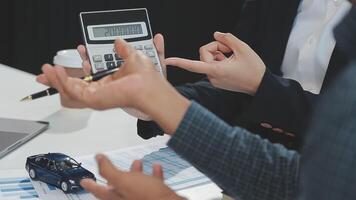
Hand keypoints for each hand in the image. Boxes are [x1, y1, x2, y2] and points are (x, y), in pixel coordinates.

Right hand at [40, 38, 189, 133]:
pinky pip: (73, 91)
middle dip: (59, 79)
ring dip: (57, 79)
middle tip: (48, 71)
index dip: (73, 73)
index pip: (85, 80)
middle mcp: (101, 92)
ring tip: (47, 69)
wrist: (149, 86)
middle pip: (74, 87)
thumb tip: (119, 42)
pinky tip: (57, 72)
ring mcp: (96, 97)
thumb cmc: (145, 77)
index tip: (64, 66)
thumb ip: (123, 50)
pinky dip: (63, 81)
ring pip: (70, 90)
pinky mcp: (93, 99)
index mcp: (108, 84)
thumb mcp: (132, 57)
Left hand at [80, 155, 184, 199]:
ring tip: (138, 162)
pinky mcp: (154, 198)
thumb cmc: (147, 197)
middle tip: (112, 168)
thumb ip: (108, 170)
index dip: (90, 184)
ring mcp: (141, 199)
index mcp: (115, 198)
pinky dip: (153, 176)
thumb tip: (97, 158)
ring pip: (135, 185)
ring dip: (136, 173)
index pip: (98, 190)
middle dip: (115, 176)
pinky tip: (156, 168)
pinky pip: (151, 186)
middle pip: (116, 188)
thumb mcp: (123, 180)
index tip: (83, 181)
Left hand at [166, 32, 265, 94]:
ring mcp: (214, 79)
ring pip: (209, 58)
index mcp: (216, 71)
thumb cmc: (253, 69)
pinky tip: (231, 62)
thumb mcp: (243, 49)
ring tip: (233, 57)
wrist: (260, 85)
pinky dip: (220, 60)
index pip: (193, 65)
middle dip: (215, 47)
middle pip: (204, 54)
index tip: (168, 61)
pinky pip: (213, 64)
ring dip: (219, 53)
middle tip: (230, 49)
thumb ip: (228, 38)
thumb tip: (216, 34)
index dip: (180, 62)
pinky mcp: (217, 80)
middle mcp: (212, 77)